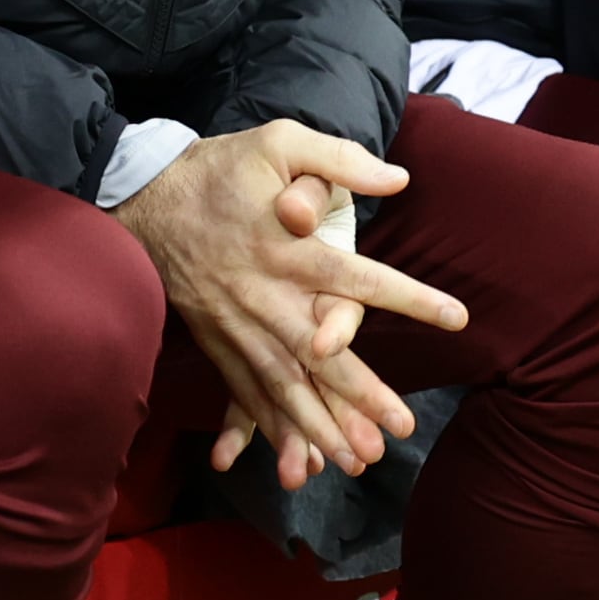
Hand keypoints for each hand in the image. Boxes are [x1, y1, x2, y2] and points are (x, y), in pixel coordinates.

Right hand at [114, 123, 467, 491]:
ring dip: (317, 426)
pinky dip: (268, 428)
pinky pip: (244, 391)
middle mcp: (264, 295)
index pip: (359, 279)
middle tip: (401, 427)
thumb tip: (398, 178)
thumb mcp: (278, 140)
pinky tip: (295, 458)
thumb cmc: (218, 168)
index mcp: (287, 249)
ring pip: (282, 385)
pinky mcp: (216, 340)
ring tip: (355, 459)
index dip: (410, 299)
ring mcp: (236, 324)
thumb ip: (340, 159)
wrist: (141, 194)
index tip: (456, 317)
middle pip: (320, 354)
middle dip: (361, 395)